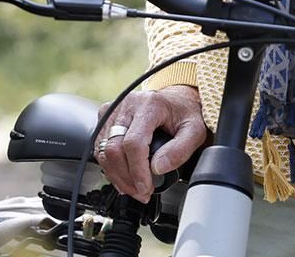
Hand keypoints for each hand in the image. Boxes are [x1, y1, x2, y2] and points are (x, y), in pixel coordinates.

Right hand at [95, 85, 207, 202]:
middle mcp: (127, 104)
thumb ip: (180, 150)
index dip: (137, 171)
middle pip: (113, 148)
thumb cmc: (184, 114)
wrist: (175, 100)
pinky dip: (110, 168)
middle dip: (126, 178)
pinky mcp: (105, 118)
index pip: (133, 143)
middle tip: (141, 193)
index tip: (146, 187)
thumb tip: (158, 168)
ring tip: (134, 188)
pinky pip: (99, 148)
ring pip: (103, 151)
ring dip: (117, 176)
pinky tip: (124, 177)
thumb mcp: (195, 130)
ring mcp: (113, 110)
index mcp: (150, 104)